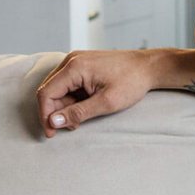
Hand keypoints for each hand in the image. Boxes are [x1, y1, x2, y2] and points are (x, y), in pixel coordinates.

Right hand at [35, 49, 162, 137]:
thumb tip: (53, 122)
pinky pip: (68, 85)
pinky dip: (72, 100)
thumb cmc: (132, 81)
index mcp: (74, 67)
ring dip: (65, 107)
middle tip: (71, 127)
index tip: (52, 133)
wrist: (149, 67)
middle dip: (55, 113)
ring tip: (80, 120)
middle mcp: (71, 61)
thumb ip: (78, 113)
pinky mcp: (82, 65)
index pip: (46, 93)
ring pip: (58, 89)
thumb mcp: (106, 102)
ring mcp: (76, 62)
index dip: (45, 115)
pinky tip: (84, 109)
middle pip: (50, 91)